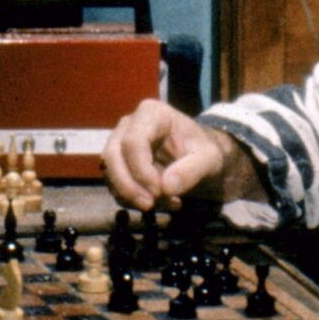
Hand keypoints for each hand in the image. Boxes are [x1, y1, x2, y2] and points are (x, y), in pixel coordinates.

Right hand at [101, 99, 252, 211]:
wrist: (201, 159)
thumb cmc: (204, 151)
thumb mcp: (209, 159)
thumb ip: (191, 170)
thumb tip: (166, 187)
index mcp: (151, 113)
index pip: (133, 141)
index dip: (141, 170)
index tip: (158, 192)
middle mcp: (129, 125)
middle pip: (112, 156)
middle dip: (128, 186)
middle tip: (150, 206)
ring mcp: (120, 144)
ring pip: (110, 173)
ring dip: (132, 196)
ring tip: (166, 203)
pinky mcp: (119, 164)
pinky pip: (115, 185)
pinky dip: (134, 200)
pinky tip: (162, 203)